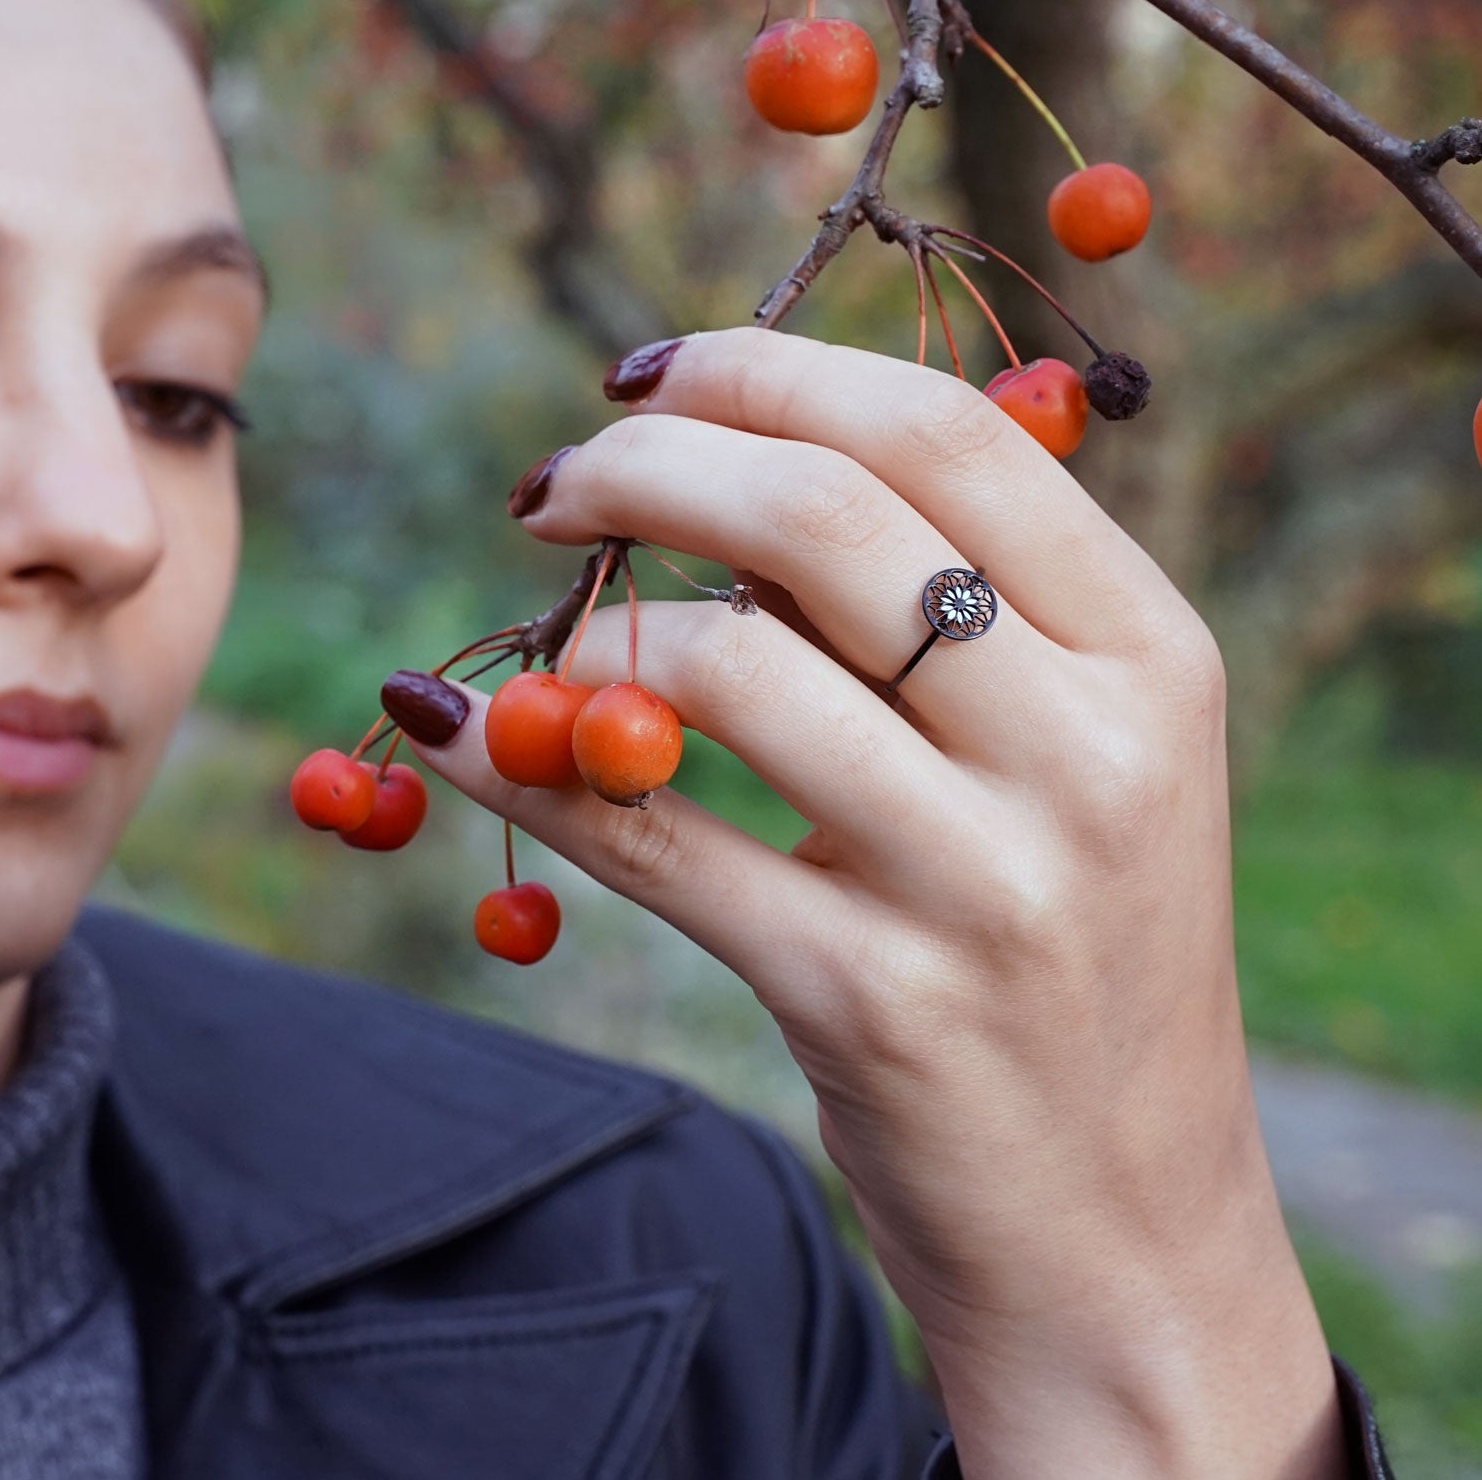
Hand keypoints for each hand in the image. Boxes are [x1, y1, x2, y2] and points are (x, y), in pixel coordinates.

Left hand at [391, 328, 1345, 1478]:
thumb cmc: (1073, 947)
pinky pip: (648, 837)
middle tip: (552, 486)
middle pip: (820, 516)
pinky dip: (520, 764)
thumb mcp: (1072, 757)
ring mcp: (987, 882)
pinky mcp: (875, 1001)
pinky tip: (449, 728)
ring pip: (724, 665)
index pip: (940, 434)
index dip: (763, 372)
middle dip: (645, 465)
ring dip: (588, 628)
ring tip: (549, 637)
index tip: (643, 377)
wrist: (1124, 1227)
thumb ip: (939, 609)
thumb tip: (718, 468)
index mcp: (1150, 653)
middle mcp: (1090, 751)